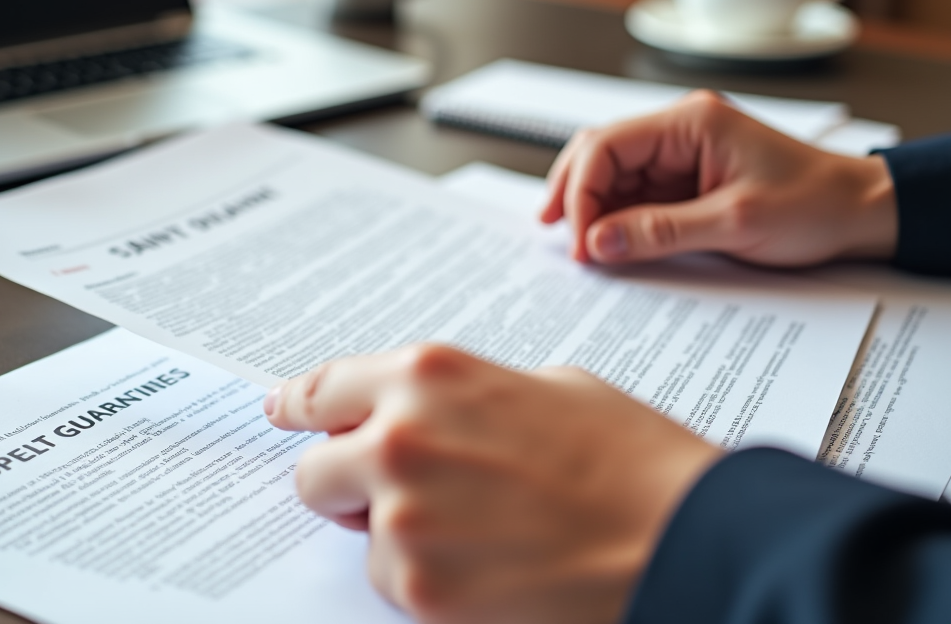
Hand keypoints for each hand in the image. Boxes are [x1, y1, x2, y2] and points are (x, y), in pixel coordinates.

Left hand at [264, 344, 720, 623]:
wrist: (680, 536)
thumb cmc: (628, 457)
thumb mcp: (546, 387)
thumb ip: (465, 396)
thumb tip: (430, 415)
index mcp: (430, 374)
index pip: (325, 388)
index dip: (299, 405)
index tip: (283, 414)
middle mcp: (401, 437)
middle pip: (316, 470)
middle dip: (348, 482)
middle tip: (397, 491)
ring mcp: (404, 516)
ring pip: (359, 533)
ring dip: (398, 533)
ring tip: (478, 532)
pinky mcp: (419, 588)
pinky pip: (393, 582)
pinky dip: (427, 578)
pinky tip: (489, 566)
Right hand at [540, 91, 897, 266]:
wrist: (859, 212)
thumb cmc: (813, 205)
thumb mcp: (735, 223)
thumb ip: (660, 231)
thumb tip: (598, 242)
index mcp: (690, 121)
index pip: (607, 145)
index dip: (581, 193)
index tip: (580, 240)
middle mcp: (679, 129)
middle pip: (600, 153)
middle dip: (573, 194)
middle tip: (558, 236)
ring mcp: (680, 153)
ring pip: (612, 174)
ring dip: (591, 208)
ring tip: (579, 247)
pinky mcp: (685, 179)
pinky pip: (636, 193)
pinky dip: (615, 217)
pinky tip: (605, 240)